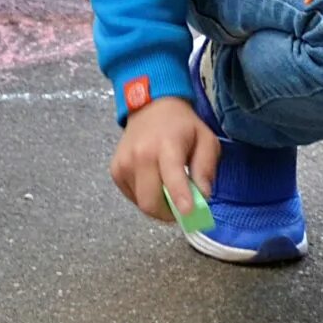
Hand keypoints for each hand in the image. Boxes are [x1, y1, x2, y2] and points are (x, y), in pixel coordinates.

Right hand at [111, 94, 220, 223]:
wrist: (151, 107)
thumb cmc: (182, 126)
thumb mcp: (206, 140)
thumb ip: (206, 168)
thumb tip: (203, 196)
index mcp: (167, 146)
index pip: (172, 178)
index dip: (179, 199)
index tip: (188, 214)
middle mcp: (140, 155)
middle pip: (150, 201)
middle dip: (168, 214)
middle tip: (181, 209)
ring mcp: (124, 164)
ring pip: (141, 203)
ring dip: (158, 205)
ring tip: (169, 189)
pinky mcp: (115, 170)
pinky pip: (132, 197)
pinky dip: (145, 197)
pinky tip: (154, 182)